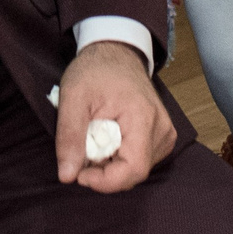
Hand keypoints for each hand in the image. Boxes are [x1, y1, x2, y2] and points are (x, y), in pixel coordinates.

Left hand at [54, 39, 175, 192]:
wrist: (116, 52)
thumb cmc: (96, 70)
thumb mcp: (73, 97)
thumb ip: (69, 136)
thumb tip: (67, 175)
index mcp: (143, 117)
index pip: (133, 169)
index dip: (105, 181)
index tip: (79, 174)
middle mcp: (162, 129)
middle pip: (133, 172)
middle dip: (103, 172)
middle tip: (80, 152)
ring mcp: (165, 133)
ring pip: (136, 169)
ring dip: (110, 166)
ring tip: (93, 140)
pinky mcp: (162, 136)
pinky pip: (140, 160)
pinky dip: (119, 158)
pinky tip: (107, 141)